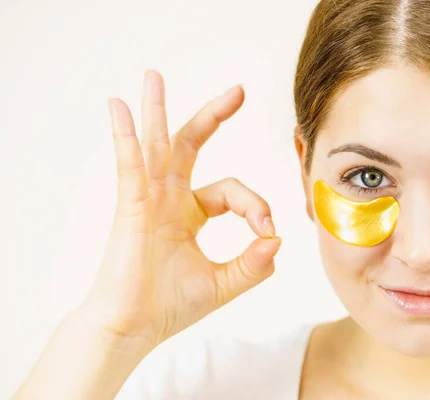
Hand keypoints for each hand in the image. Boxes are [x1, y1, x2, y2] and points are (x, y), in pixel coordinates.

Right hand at [82, 70, 280, 348]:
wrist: (133, 329)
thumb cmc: (170, 307)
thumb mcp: (224, 283)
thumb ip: (253, 265)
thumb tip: (277, 241)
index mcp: (190, 214)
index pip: (232, 190)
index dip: (255, 204)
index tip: (267, 230)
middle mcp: (169, 199)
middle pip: (190, 146)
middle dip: (213, 116)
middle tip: (238, 91)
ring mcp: (148, 200)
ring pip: (156, 146)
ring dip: (158, 110)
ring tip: (153, 76)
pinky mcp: (131, 208)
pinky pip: (129, 166)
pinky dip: (125, 137)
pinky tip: (119, 108)